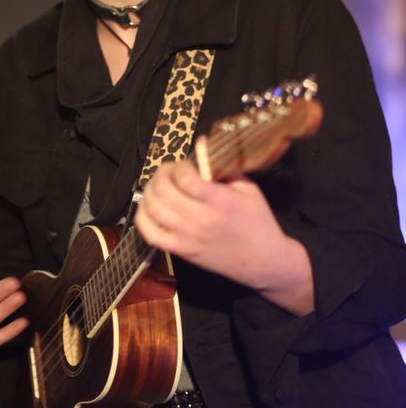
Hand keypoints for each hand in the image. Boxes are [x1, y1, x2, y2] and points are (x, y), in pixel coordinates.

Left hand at [134, 159, 313, 314]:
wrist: (264, 261)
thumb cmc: (258, 222)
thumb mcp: (249, 189)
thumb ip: (224, 168)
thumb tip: (202, 146)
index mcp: (220, 202)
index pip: (186, 178)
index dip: (179, 165)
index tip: (185, 164)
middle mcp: (200, 220)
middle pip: (164, 191)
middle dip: (161, 174)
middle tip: (168, 170)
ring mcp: (187, 237)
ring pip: (152, 209)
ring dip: (150, 190)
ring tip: (158, 184)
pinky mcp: (180, 251)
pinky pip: (149, 234)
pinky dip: (142, 217)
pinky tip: (149, 206)